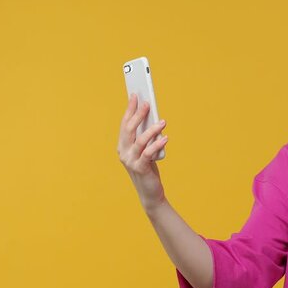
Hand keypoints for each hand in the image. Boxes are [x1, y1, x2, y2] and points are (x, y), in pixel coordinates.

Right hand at [117, 93, 169, 211]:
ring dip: (152, 129)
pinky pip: (148, 153)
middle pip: (130, 129)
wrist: (149, 192)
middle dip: (138, 114)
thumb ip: (145, 137)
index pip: (124, 124)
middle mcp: (123, 152)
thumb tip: (153, 117)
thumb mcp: (145, 150)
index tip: (135, 96)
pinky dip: (157, 144)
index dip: (129, 109)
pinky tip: (165, 138)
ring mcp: (130, 161)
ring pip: (140, 141)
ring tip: (163, 122)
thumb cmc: (148, 168)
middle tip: (148, 103)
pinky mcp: (140, 168)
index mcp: (122, 146)